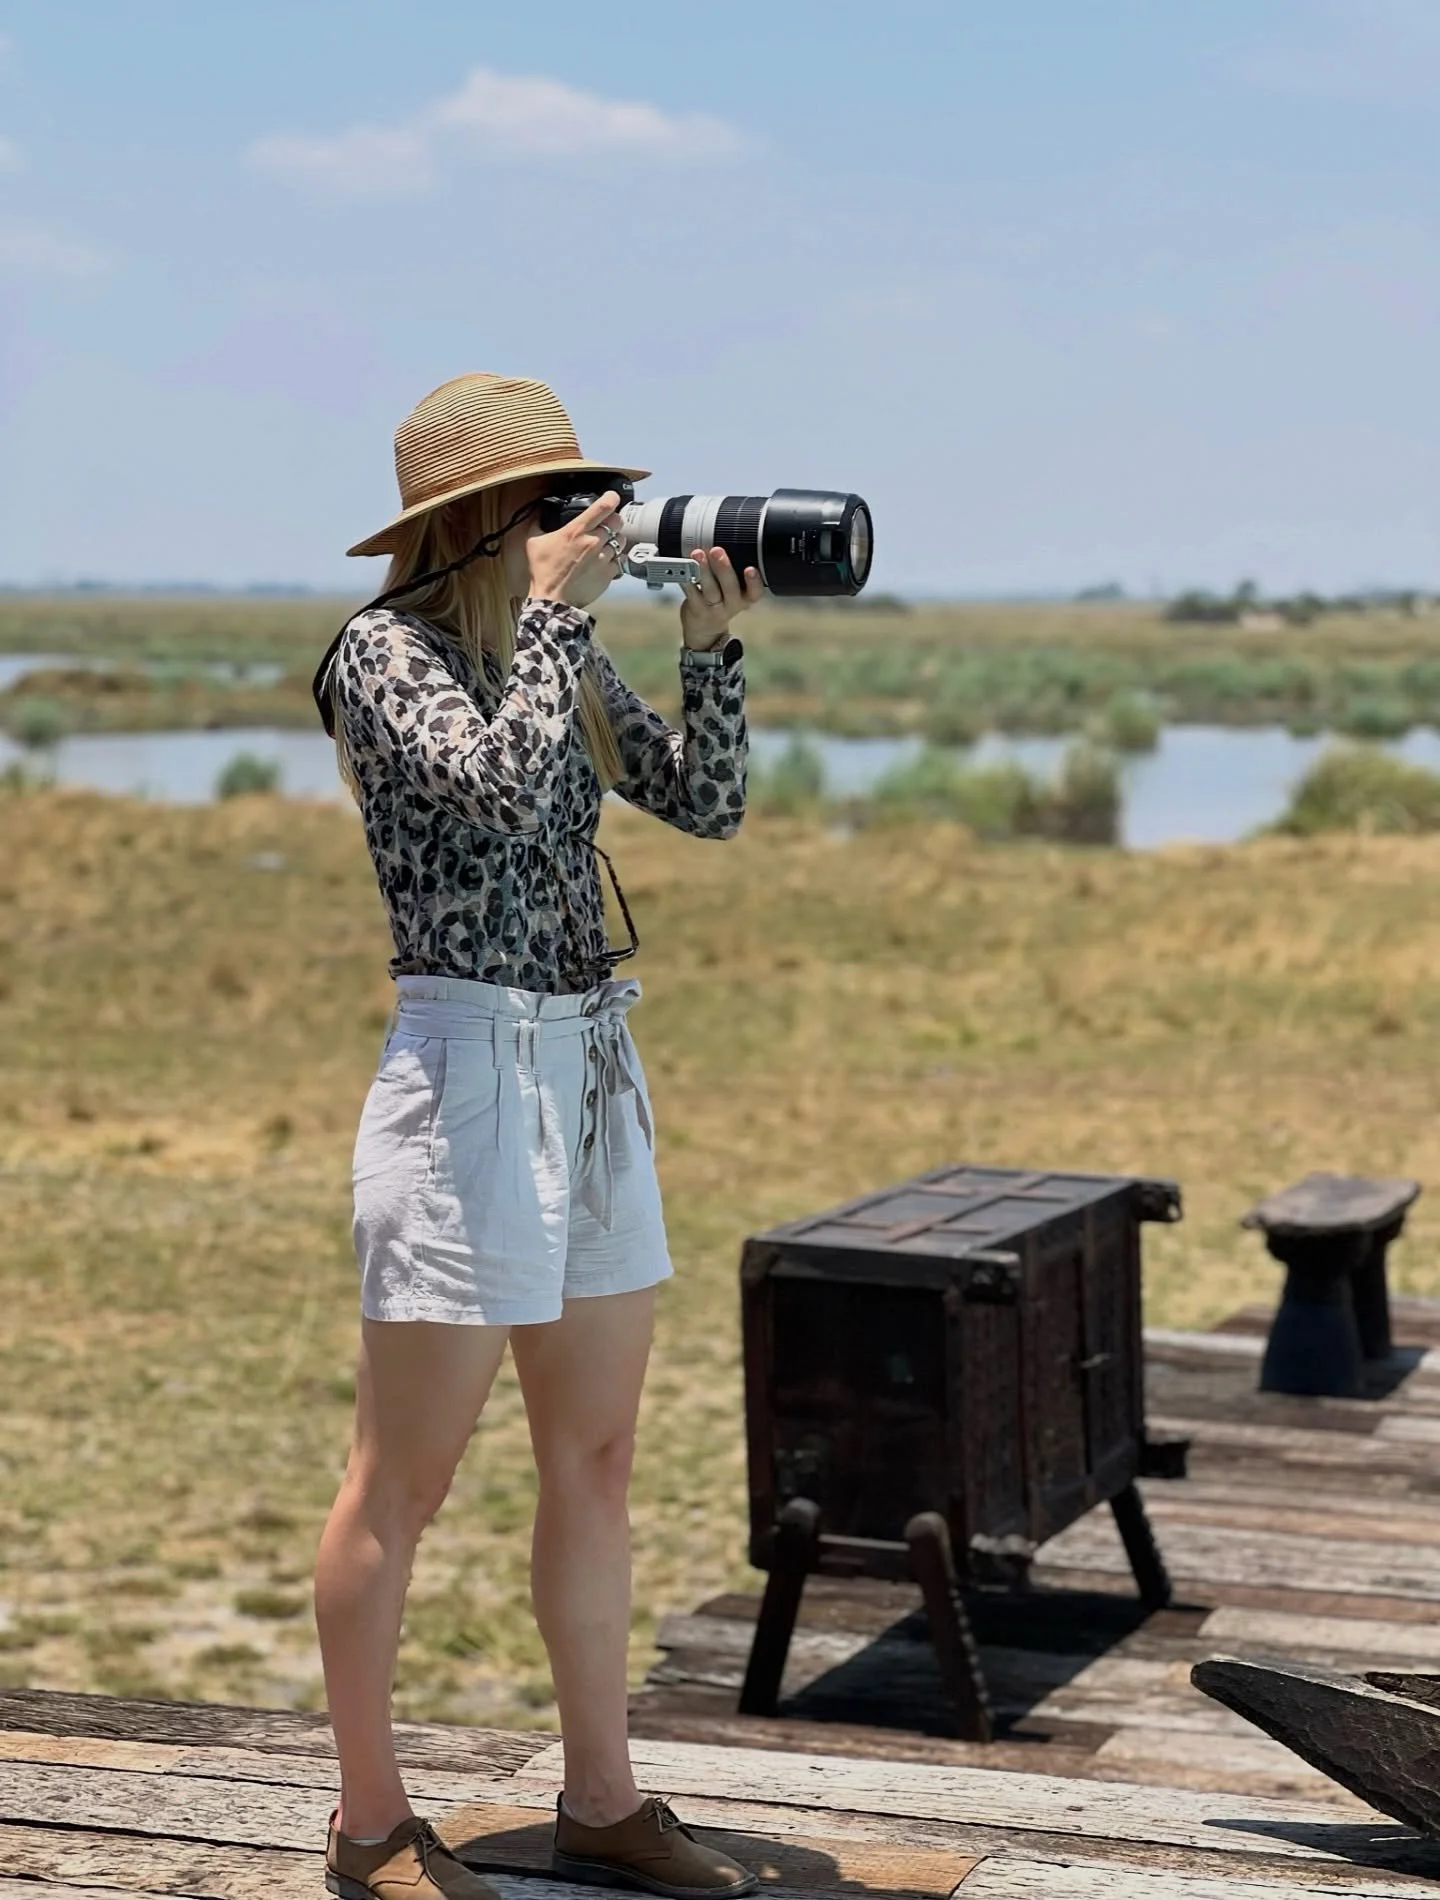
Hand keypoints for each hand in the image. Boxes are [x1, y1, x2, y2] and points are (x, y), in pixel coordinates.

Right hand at [524, 491, 626, 609]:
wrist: (552, 599)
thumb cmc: (543, 571)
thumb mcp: (534, 542)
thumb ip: (538, 523)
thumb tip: (538, 512)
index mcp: (576, 531)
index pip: (603, 507)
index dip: (611, 498)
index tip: (611, 497)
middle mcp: (593, 542)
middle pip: (617, 521)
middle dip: (614, 520)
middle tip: (607, 524)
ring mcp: (603, 558)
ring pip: (621, 540)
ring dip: (615, 540)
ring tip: (605, 544)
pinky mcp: (608, 574)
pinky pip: (619, 560)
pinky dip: (615, 559)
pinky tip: (605, 561)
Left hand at [679, 546, 763, 648]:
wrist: (706, 629)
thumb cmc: (721, 601)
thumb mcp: (734, 589)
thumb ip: (732, 570)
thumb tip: (723, 538)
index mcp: (745, 597)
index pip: (755, 592)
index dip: (754, 581)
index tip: (751, 569)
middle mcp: (732, 604)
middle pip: (730, 587)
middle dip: (724, 568)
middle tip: (717, 551)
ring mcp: (714, 608)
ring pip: (710, 589)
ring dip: (703, 570)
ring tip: (697, 554)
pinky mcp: (697, 610)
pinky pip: (692, 594)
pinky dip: (687, 580)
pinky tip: (683, 569)